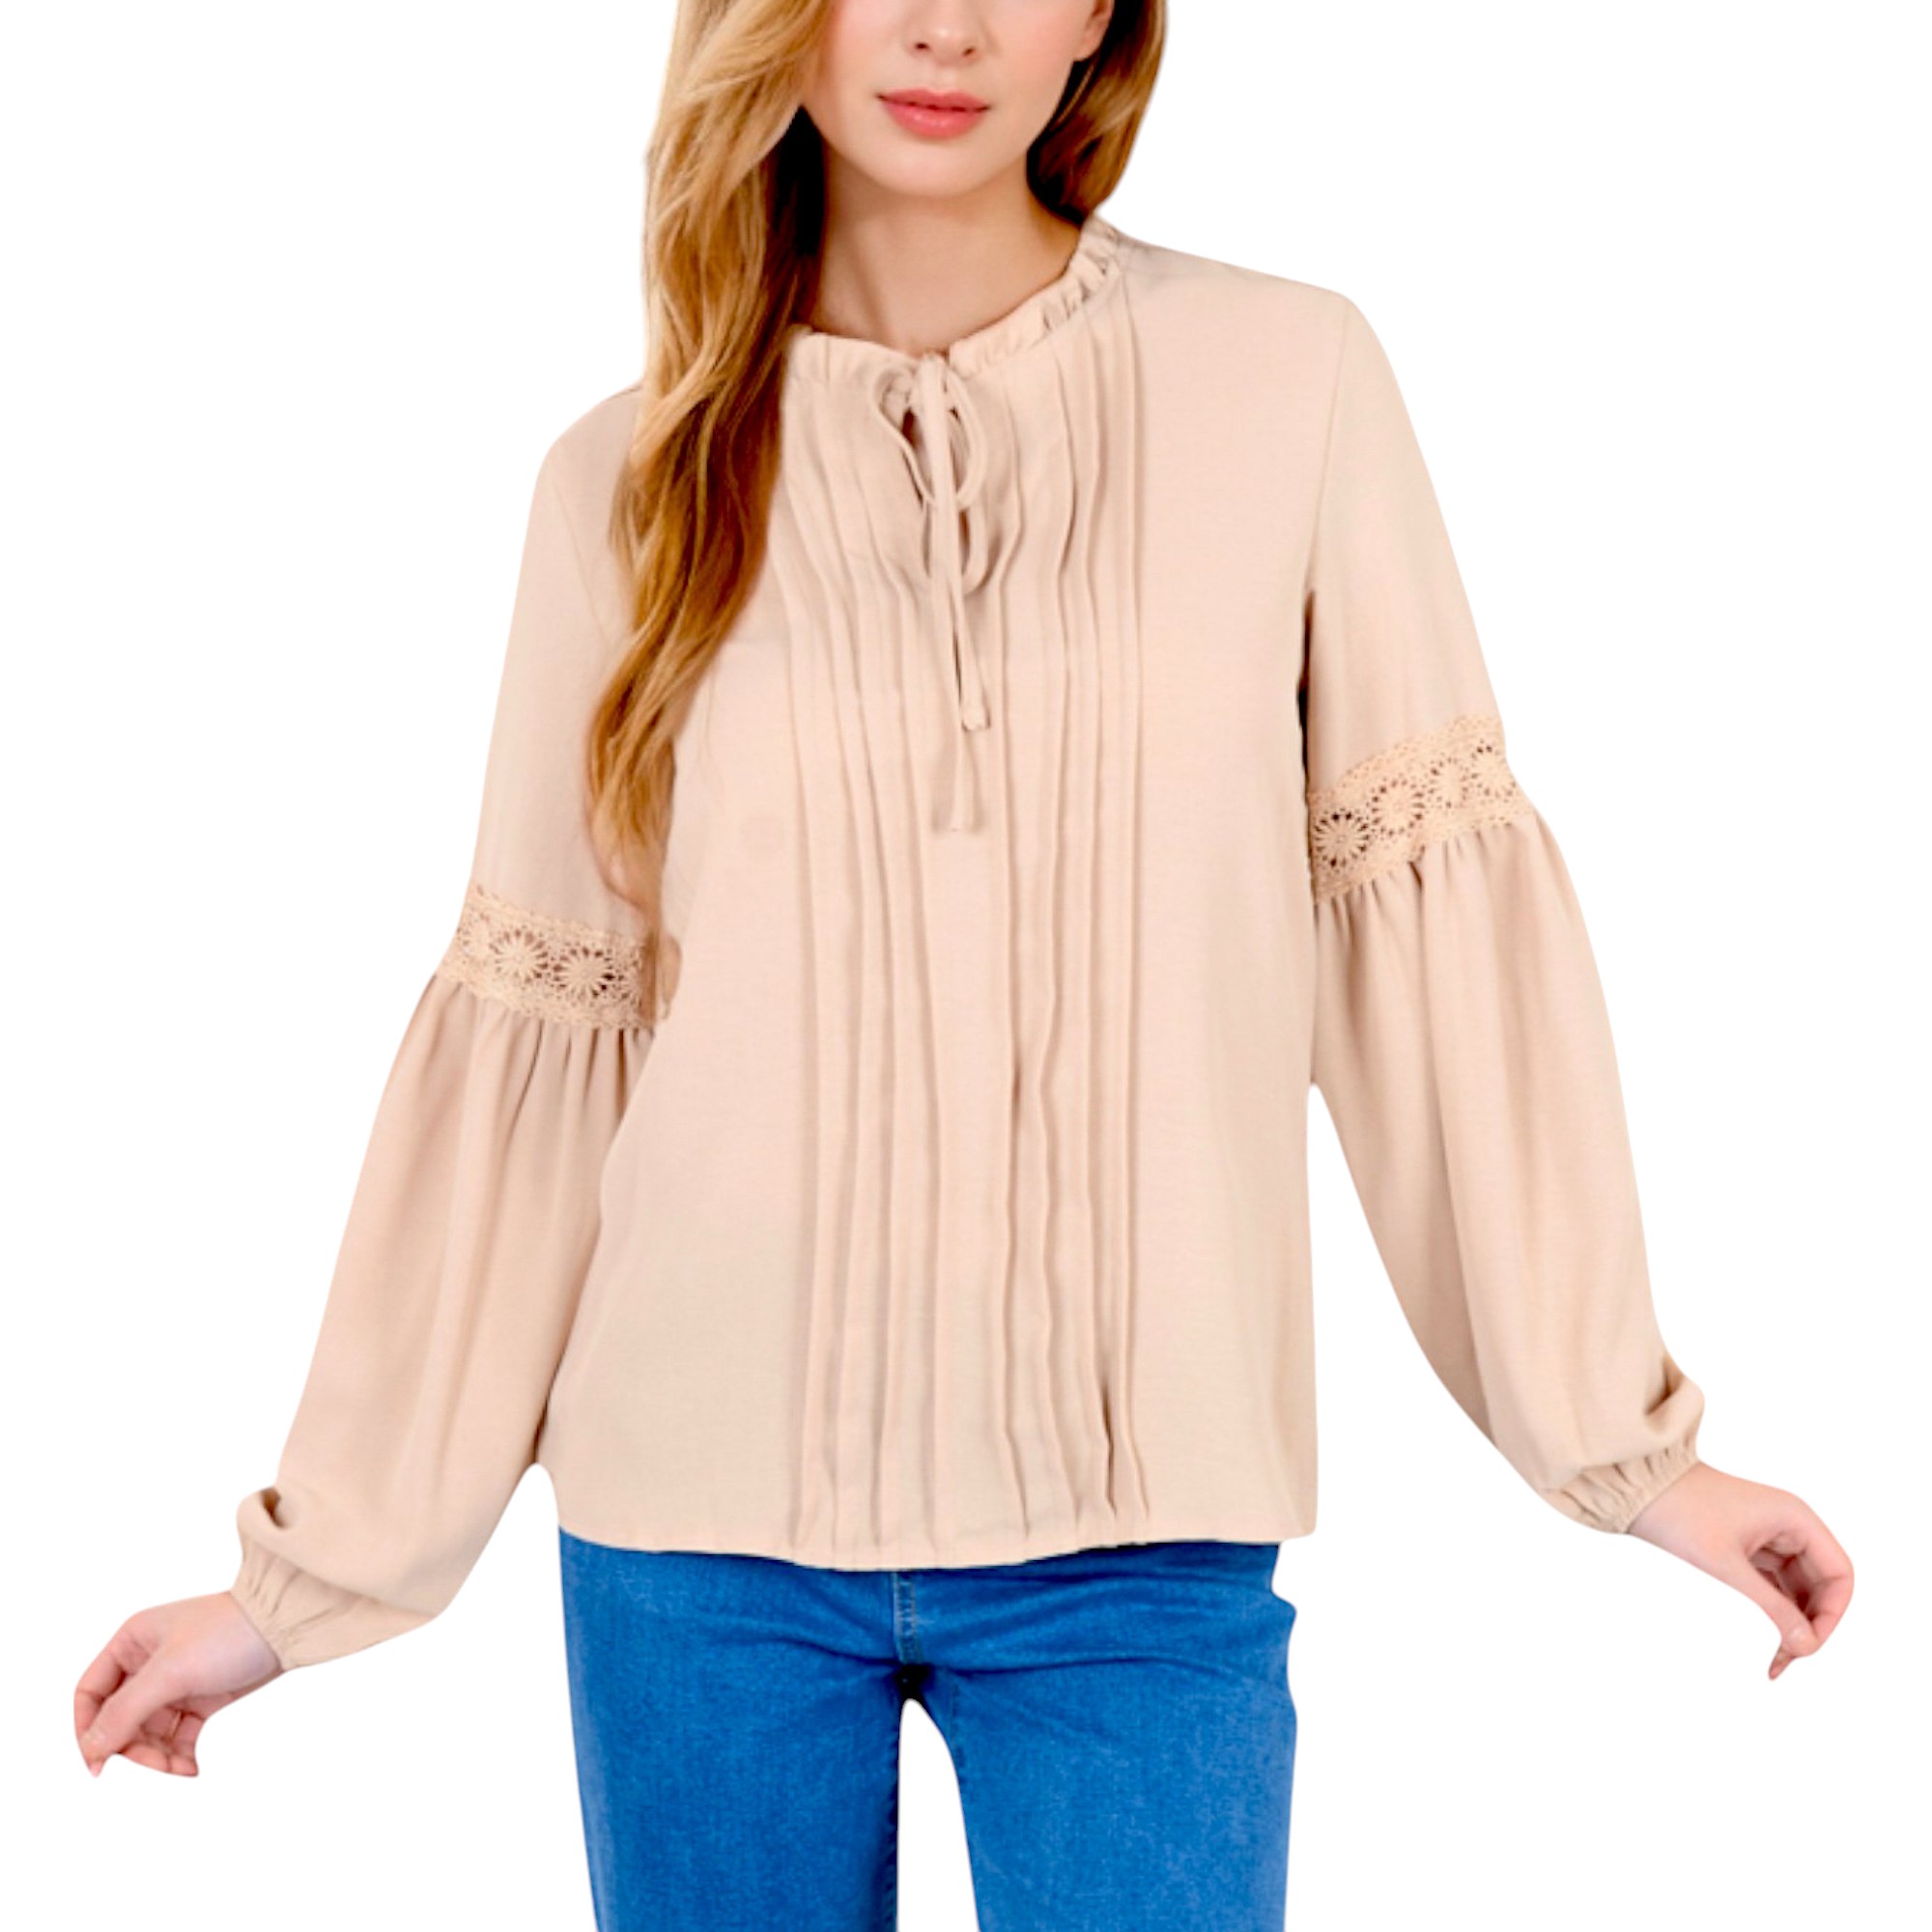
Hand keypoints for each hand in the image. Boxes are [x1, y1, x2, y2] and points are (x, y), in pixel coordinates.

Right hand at [75, 1591, 285, 1777]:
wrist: (287, 1625)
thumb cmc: (229, 1632)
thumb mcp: (171, 1672)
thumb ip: (126, 1711)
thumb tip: (90, 1748)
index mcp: (131, 1642)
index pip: (90, 1694)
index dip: (88, 1731)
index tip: (98, 1765)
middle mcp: (147, 1661)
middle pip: (120, 1720)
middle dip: (132, 1749)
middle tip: (155, 1766)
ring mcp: (175, 1681)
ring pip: (148, 1733)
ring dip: (157, 1757)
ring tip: (180, 1769)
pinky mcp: (201, 1697)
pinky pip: (177, 1736)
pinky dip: (179, 1755)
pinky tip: (191, 1768)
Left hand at [1625, 1459, 1851, 1680]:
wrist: (1635, 1485)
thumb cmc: (1678, 1512)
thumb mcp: (1726, 1565)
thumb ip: (1771, 1606)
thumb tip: (1807, 1646)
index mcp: (1795, 1519)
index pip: (1839, 1574)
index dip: (1832, 1614)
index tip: (1809, 1644)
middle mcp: (1788, 1526)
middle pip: (1820, 1587)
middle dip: (1809, 1626)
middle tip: (1787, 1661)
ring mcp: (1768, 1537)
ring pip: (1797, 1591)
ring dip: (1791, 1625)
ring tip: (1775, 1663)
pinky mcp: (1747, 1549)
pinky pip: (1773, 1587)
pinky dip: (1772, 1614)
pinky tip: (1765, 1643)